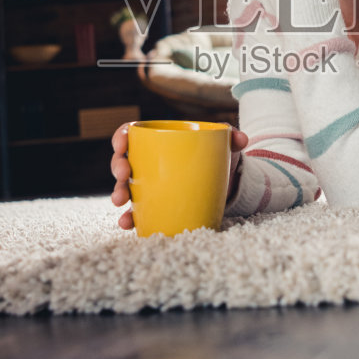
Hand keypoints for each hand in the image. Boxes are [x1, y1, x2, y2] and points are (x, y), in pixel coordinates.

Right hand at [110, 123, 249, 230]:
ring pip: (125, 187)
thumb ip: (231, 137)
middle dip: (118, 166)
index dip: (121, 137)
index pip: (131, 134)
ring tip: (120, 201)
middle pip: (123, 161)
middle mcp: (146, 163)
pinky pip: (136, 212)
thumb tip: (241, 138)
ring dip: (118, 193)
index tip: (123, 143)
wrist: (222, 185)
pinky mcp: (152, 205)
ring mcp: (147, 186)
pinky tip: (127, 223)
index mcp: (156, 142)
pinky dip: (129, 218)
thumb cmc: (214, 158)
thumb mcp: (222, 145)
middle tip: (124, 173)